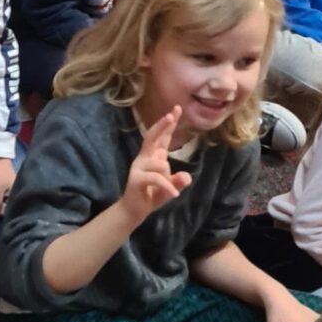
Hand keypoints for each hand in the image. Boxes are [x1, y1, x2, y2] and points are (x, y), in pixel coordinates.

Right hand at [122, 108, 192, 224]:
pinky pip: (155, 178)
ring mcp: (138, 168)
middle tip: (171, 115)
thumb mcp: (171, 187)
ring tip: (172, 191)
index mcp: (153, 156)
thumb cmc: (153, 195)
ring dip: (168, 179)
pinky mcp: (135, 179)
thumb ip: (179, 181)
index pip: (161, 137)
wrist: (135, 211)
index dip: (168, 124)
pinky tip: (174, 195)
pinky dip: (166, 186)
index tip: (177, 110)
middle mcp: (144, 158)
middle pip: (152, 137)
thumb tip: (186, 177)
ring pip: (159, 165)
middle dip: (162, 126)